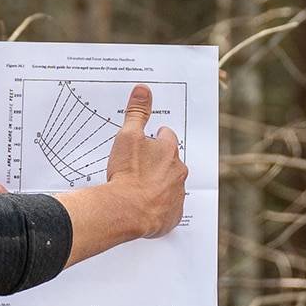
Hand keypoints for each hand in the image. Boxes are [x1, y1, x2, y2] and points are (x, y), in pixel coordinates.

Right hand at [103, 84, 187, 238]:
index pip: (166, 137)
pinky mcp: (173, 215)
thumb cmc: (128, 173)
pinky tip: (141, 206)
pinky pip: (167, 208)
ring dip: (157, 184)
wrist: (127, 210)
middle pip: (170, 162)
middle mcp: (178, 171)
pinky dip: (157, 206)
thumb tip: (143, 90)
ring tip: (137, 188)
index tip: (146, 142)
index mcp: (169, 150)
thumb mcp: (127, 137)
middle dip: (157, 163)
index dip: (154, 138)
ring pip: (170, 185)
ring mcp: (177, 194)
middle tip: (137, 167)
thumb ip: (136, 113)